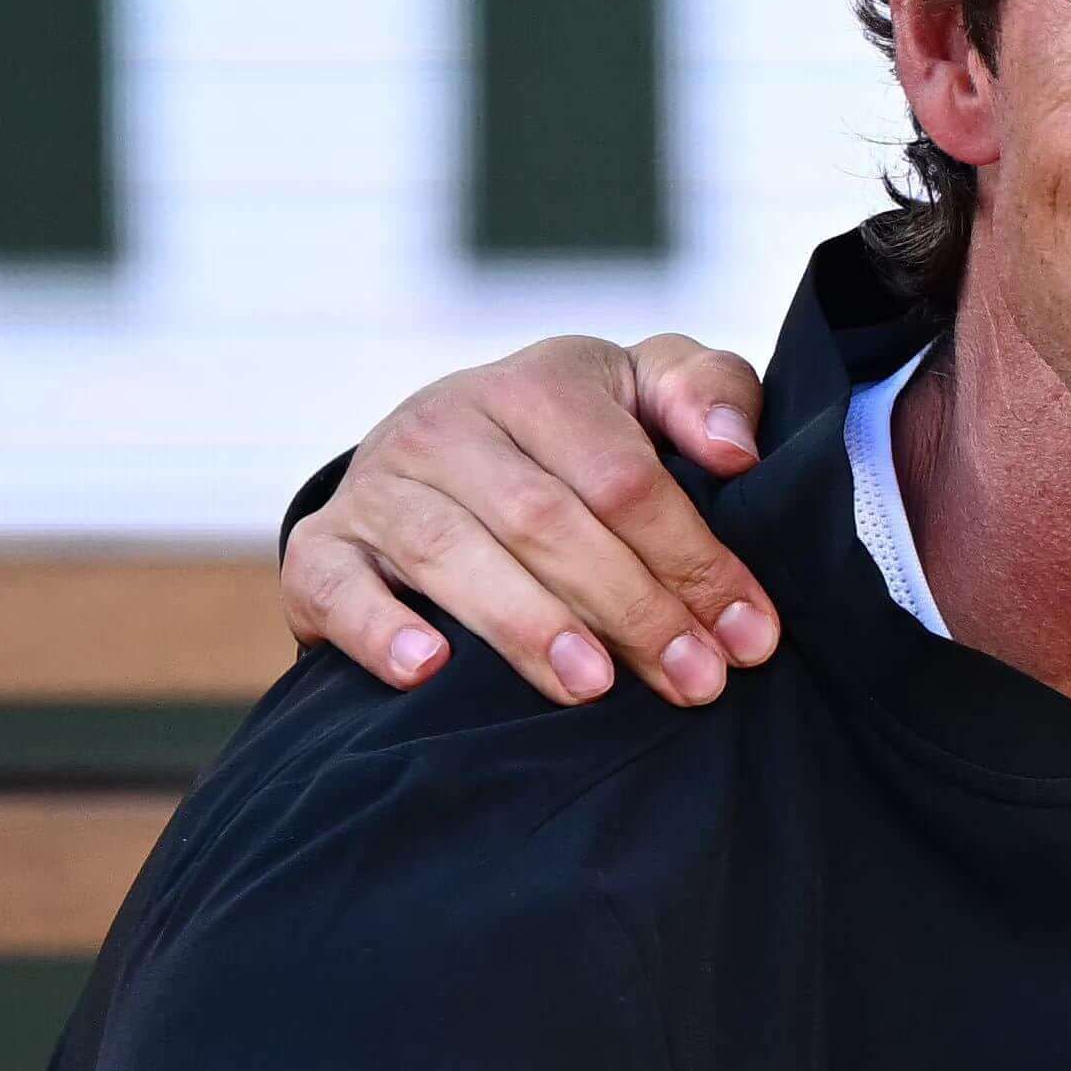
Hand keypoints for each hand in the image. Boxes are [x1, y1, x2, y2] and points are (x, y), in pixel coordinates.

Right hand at [281, 331, 787, 706]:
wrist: (437, 452)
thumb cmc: (573, 436)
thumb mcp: (645, 393)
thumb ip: (707, 393)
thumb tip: (737, 451)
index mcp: (537, 384)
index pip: (623, 477)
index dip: (693, 558)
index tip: (748, 635)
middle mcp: (446, 424)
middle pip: (547, 521)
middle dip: (632, 609)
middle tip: (694, 681)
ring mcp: (377, 486)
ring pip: (452, 553)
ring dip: (527, 625)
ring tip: (591, 686)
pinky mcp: (322, 548)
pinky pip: (336, 586)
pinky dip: (377, 627)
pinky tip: (428, 669)